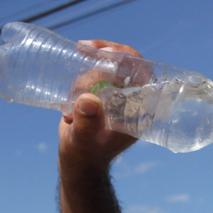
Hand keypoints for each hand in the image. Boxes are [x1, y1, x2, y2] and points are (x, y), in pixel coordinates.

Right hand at [58, 40, 142, 174]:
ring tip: (72, 100)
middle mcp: (132, 99)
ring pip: (107, 66)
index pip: (143, 73)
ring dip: (86, 74)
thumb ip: (87, 123)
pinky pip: (96, 70)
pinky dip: (82, 73)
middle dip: (101, 60)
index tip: (104, 52)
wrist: (76, 159)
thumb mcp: (84, 139)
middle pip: (125, 63)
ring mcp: (117, 94)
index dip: (127, 57)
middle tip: (82, 61)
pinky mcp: (103, 92)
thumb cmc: (83, 154)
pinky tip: (69, 92)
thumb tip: (88, 100)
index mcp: (138, 110)